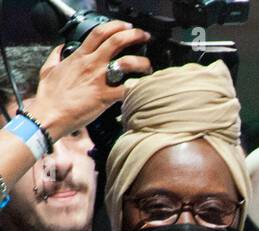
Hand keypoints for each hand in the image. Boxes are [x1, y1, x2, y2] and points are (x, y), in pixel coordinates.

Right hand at [26, 22, 151, 141]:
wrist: (49, 114)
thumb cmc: (50, 96)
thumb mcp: (48, 70)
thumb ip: (56, 56)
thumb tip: (61, 49)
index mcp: (79, 56)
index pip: (98, 33)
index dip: (115, 26)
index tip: (126, 27)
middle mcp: (91, 64)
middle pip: (116, 41)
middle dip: (134, 35)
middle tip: (144, 37)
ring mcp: (99, 80)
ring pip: (126, 62)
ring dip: (141, 62)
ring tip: (148, 66)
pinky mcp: (104, 97)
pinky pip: (127, 89)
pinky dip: (138, 87)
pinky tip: (143, 87)